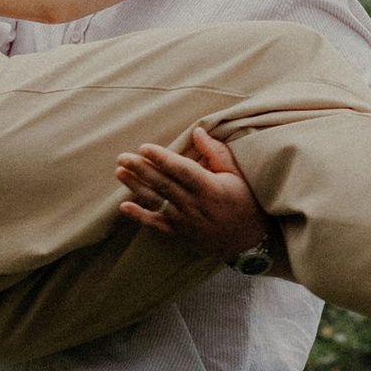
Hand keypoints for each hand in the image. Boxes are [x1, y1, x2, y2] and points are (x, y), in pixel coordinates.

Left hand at [114, 126, 276, 266]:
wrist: (250, 238)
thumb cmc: (246, 199)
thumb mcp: (238, 173)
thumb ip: (217, 153)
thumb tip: (197, 132)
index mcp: (211, 188)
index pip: (182, 171)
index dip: (162, 159)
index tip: (144, 147)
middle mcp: (196, 205)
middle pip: (164, 185)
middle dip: (141, 170)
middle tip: (123, 157)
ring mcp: (187, 220)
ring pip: (157, 202)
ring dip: (136, 187)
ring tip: (120, 172)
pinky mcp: (181, 232)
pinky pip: (158, 225)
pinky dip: (140, 217)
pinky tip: (124, 206)